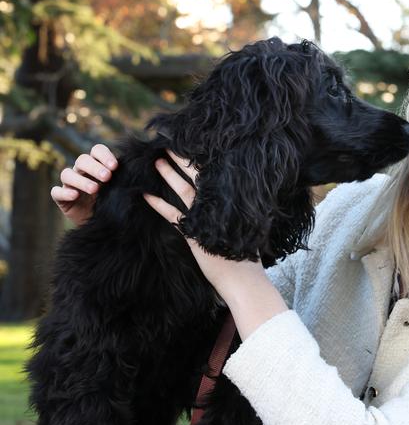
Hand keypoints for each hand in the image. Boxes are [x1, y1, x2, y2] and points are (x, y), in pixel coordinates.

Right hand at [51, 144, 117, 225]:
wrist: (104, 223)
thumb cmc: (114, 203)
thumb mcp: (120, 190)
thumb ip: (125, 179)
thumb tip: (139, 171)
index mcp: (97, 165)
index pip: (97, 151)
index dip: (104, 155)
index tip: (115, 166)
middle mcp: (82, 171)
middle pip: (82, 160)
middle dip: (95, 167)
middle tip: (107, 177)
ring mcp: (70, 184)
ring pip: (67, 174)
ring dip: (81, 180)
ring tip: (94, 189)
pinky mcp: (61, 198)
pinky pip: (56, 192)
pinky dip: (64, 192)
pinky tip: (75, 195)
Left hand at [144, 151, 287, 338]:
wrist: (244, 280)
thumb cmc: (247, 259)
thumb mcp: (246, 230)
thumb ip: (240, 215)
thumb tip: (239, 201)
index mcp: (231, 204)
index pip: (214, 177)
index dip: (201, 162)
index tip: (193, 148)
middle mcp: (218, 207)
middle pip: (198, 178)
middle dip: (183, 160)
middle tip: (170, 144)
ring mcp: (205, 218)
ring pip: (184, 190)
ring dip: (169, 175)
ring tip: (157, 161)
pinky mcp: (193, 233)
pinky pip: (172, 215)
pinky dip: (158, 205)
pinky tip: (146, 196)